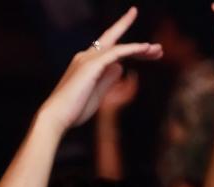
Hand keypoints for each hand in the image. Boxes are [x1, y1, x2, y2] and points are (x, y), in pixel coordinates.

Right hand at [36, 7, 162, 134]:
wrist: (56, 117)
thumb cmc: (74, 111)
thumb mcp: (97, 95)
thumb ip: (108, 79)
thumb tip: (120, 67)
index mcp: (86, 64)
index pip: (110, 50)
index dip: (128, 46)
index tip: (146, 47)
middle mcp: (86, 57)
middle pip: (115, 42)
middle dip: (137, 43)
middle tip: (158, 48)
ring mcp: (88, 59)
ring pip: (119, 46)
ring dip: (140, 48)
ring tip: (158, 51)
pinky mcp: (91, 64)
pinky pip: (117, 52)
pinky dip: (132, 49)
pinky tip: (146, 49)